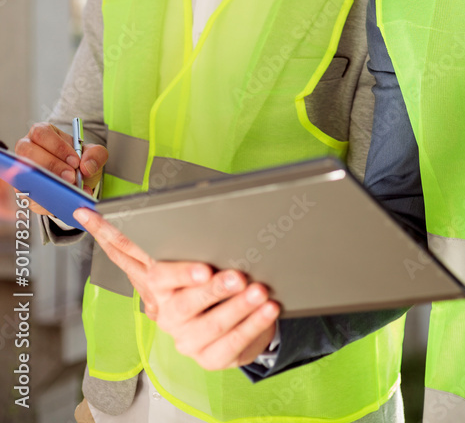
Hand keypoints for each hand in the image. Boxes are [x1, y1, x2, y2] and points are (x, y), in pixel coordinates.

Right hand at [14, 123, 107, 216]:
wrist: (75, 180)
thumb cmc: (78, 162)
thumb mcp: (91, 154)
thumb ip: (95, 154)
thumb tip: (87, 166)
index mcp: (42, 133)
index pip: (42, 133)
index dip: (58, 147)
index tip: (75, 161)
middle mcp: (27, 148)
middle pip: (28, 152)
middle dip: (52, 165)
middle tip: (72, 177)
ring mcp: (22, 169)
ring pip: (25, 173)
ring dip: (48, 182)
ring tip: (68, 187)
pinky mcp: (22, 189)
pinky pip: (27, 195)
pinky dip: (46, 199)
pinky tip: (61, 199)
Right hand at [74, 208, 279, 368]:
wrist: (230, 331)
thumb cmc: (210, 282)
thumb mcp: (193, 256)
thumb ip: (187, 236)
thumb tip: (203, 197)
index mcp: (153, 281)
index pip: (124, 253)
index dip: (108, 234)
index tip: (120, 227)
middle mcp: (164, 310)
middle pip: (181, 299)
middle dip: (208, 288)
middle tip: (230, 275)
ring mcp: (185, 336)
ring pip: (210, 323)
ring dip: (236, 306)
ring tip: (257, 290)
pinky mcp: (208, 357)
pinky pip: (231, 343)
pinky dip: (252, 324)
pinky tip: (267, 308)